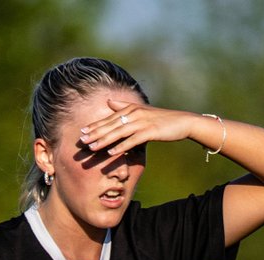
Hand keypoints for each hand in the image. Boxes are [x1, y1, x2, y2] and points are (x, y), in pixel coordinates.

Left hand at [79, 97, 199, 155]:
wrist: (182, 122)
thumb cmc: (161, 120)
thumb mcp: (142, 112)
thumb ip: (124, 107)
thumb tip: (109, 102)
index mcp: (130, 109)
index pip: (109, 118)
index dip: (95, 126)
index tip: (82, 133)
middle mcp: (134, 114)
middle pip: (111, 125)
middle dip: (95, 133)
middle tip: (81, 141)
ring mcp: (141, 122)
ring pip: (118, 132)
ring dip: (104, 140)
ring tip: (92, 148)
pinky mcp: (149, 131)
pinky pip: (132, 141)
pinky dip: (121, 147)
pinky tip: (111, 153)